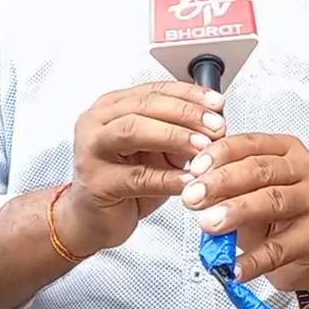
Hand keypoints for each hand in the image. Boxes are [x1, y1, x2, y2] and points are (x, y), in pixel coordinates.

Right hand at [58, 81, 226, 254]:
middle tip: (215, 125)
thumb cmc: (125, 179)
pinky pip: (137, 177)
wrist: (95, 218)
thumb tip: (215, 120)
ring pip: (133, 131)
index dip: (189, 94)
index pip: (154, 89)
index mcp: (113, 106)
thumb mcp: (158, 150)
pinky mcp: (97, 182)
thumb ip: (179, 132)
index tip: (217, 103)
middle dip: (185, 113)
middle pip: (144, 105)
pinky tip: (189, 179)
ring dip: (174, 136)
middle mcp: (97, 122)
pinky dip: (168, 177)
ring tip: (203, 147)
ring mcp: (92, 150)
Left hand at [180, 132, 308, 290]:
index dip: (220, 155)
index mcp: (286, 149)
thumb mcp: (246, 191)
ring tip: (209, 224)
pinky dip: (253, 259)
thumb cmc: (273, 214)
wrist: (307, 249)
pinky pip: (279, 248)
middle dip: (222, 183)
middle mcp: (305, 169)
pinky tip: (234, 266)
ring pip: (272, 202)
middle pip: (261, 170)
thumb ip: (224, 185)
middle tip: (193, 197)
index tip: (194, 170)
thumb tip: (194, 187)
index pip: (250, 144)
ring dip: (236, 212)